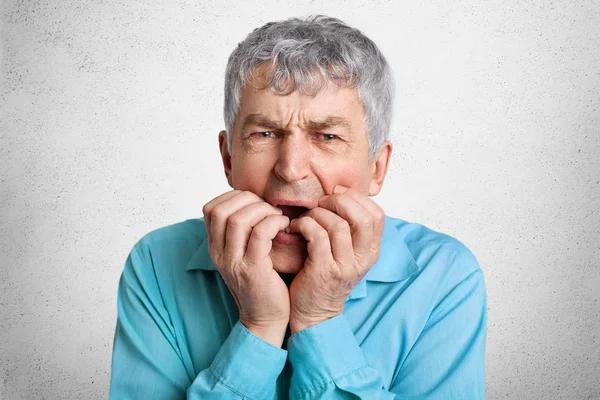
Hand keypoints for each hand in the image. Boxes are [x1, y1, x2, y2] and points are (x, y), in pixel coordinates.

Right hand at [202, 190, 290, 346]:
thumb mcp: (244, 254)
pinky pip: (259, 234)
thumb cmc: (262, 281)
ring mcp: (233, 262)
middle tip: (268, 208)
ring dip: (263, 210)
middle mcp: (219, 254)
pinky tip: (284, 226)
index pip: (211, 208)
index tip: (256, 202)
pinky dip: (273, 222)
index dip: (234, 197)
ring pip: (238, 219)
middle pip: (221, 210)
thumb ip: (243, 231)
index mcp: (215, 247)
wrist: (266, 319)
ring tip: (278, 217)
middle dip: (248, 200)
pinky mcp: (252, 270)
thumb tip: (254, 200)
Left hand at [288, 186, 384, 333]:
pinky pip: (317, 236)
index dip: (357, 198)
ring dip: (318, 213)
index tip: (337, 195)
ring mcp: (345, 267)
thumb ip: (349, 229)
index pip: (377, 215)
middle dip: (339, 201)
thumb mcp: (346, 254)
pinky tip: (297, 227)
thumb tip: (340, 194)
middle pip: (362, 217)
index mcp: (371, 252)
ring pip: (338, 225)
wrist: (313, 314)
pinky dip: (305, 224)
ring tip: (306, 217)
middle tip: (321, 202)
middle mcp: (363, 260)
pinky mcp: (324, 271)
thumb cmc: (324, 276)